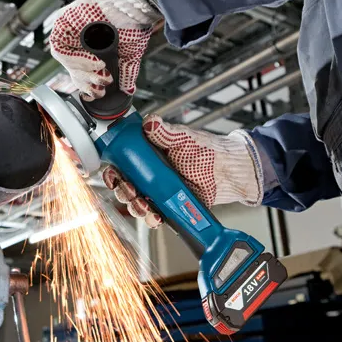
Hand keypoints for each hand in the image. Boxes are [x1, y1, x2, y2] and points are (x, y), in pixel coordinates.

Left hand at [50, 0, 160, 100]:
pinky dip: (76, 59)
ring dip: (83, 70)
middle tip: (102, 85)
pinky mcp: (61, 24)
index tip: (99, 92)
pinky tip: (94, 61)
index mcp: (91, 44)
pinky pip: (60, 49)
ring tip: (101, 69)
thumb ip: (127, 72)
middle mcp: (78, 38)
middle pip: (72, 68)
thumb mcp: (129, 54)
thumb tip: (129, 89)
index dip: (89, 85)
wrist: (130, 4)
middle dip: (87, 81)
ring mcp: (68, 31)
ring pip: (65, 61)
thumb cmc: (132, 22)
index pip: (81, 70)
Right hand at [102, 115, 263, 226]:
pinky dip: (151, 218)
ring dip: (134, 206)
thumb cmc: (207, 151)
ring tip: (144, 204)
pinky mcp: (169, 206)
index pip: (121, 164)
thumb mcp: (184, 138)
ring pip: (136, 203)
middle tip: (130, 190)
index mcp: (147, 156)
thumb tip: (149, 123)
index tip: (113, 173)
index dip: (112, 171)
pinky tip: (156, 216)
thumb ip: (165, 132)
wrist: (229, 172)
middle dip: (122, 191)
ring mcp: (159, 192)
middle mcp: (149, 175)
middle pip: (124, 186)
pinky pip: (154, 216)